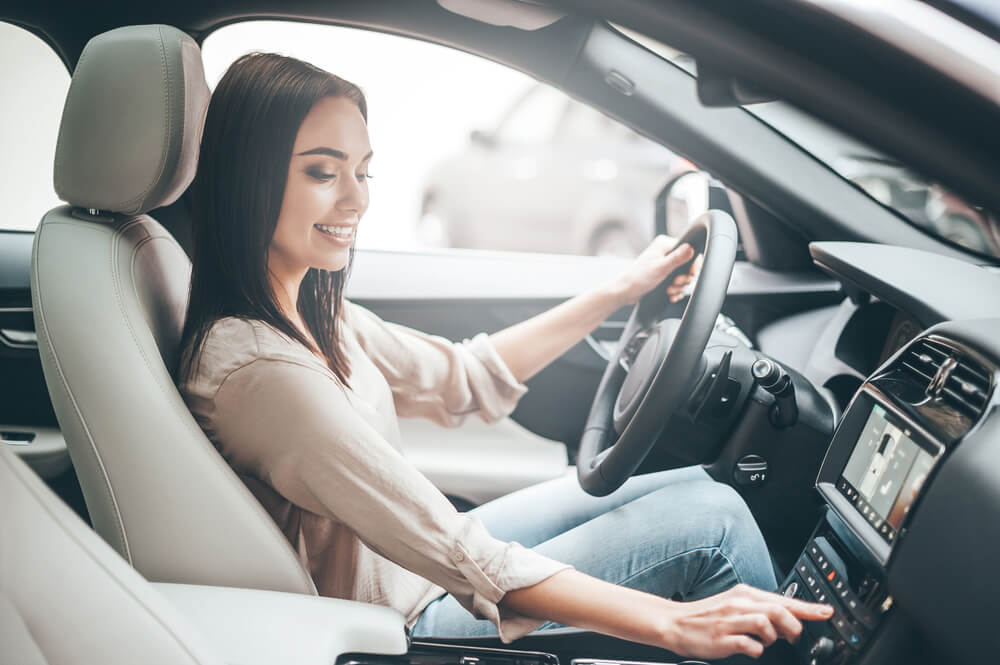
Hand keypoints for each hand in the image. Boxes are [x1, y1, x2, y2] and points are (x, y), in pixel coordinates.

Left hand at [607, 235, 696, 306]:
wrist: (626, 292)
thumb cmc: (639, 278)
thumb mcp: (660, 267)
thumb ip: (677, 258)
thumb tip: (691, 247)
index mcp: (665, 244)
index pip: (689, 250)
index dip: (693, 264)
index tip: (690, 274)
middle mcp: (667, 252)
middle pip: (689, 265)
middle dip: (684, 278)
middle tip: (675, 283)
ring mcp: (666, 264)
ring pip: (684, 277)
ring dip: (679, 287)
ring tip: (669, 290)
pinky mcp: (665, 276)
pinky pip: (679, 284)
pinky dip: (677, 291)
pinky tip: (671, 295)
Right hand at [658, 583, 834, 659]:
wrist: (674, 623)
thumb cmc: (706, 616)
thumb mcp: (734, 604)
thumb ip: (759, 608)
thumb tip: (786, 618)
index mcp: (743, 594)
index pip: (782, 599)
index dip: (808, 608)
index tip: (826, 612)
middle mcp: (738, 604)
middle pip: (778, 609)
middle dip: (793, 625)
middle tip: (794, 636)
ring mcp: (730, 621)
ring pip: (766, 624)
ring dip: (774, 637)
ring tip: (768, 642)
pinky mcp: (723, 639)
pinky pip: (750, 645)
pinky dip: (757, 650)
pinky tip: (752, 649)